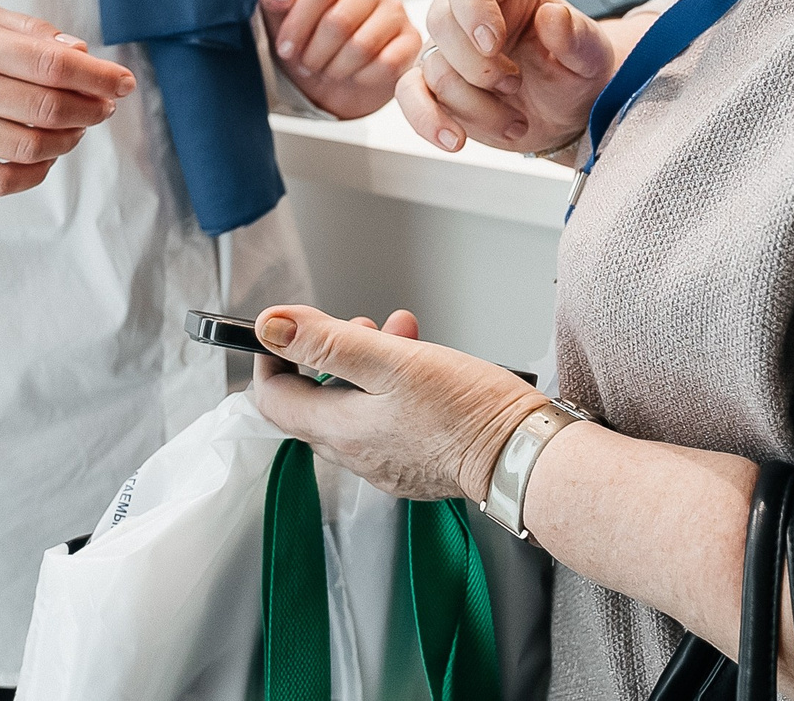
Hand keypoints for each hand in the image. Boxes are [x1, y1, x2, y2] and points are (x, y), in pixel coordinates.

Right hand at [0, 4, 135, 196]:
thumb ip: (34, 34)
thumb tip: (83, 55)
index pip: (50, 64)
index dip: (97, 76)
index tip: (125, 83)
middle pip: (44, 109)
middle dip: (89, 110)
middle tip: (104, 107)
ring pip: (27, 148)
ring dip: (68, 140)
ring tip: (78, 127)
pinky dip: (35, 172)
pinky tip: (47, 154)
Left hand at [249, 305, 547, 502]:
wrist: (523, 455)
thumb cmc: (467, 410)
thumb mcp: (393, 361)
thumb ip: (327, 343)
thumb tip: (271, 327)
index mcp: (339, 430)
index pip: (273, 399)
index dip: (272, 359)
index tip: (287, 332)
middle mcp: (355, 455)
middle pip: (314, 401)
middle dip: (331, 354)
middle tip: (361, 327)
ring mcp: (385, 464)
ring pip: (354, 408)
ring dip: (367, 366)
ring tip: (402, 335)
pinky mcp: (413, 465)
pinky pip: (384, 423)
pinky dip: (391, 390)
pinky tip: (424, 367)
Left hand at [260, 0, 420, 119]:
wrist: (335, 74)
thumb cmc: (309, 39)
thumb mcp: (280, 16)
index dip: (298, 24)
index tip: (285, 48)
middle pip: (339, 21)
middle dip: (315, 53)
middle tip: (307, 65)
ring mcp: (395, 12)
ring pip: (362, 46)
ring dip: (336, 68)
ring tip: (328, 70)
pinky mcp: (410, 40)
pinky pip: (386, 64)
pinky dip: (363, 77)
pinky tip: (354, 75)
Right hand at [395, 0, 615, 154]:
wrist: (567, 114)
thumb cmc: (575, 71)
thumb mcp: (592, 54)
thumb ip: (577, 35)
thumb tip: (554, 17)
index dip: (472, 0)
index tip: (493, 40)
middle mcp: (466, 12)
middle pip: (441, 20)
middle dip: (479, 66)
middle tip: (515, 84)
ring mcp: (445, 50)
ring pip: (432, 69)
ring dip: (475, 105)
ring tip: (515, 123)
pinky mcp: (434, 88)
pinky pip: (409, 97)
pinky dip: (428, 120)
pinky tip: (454, 139)